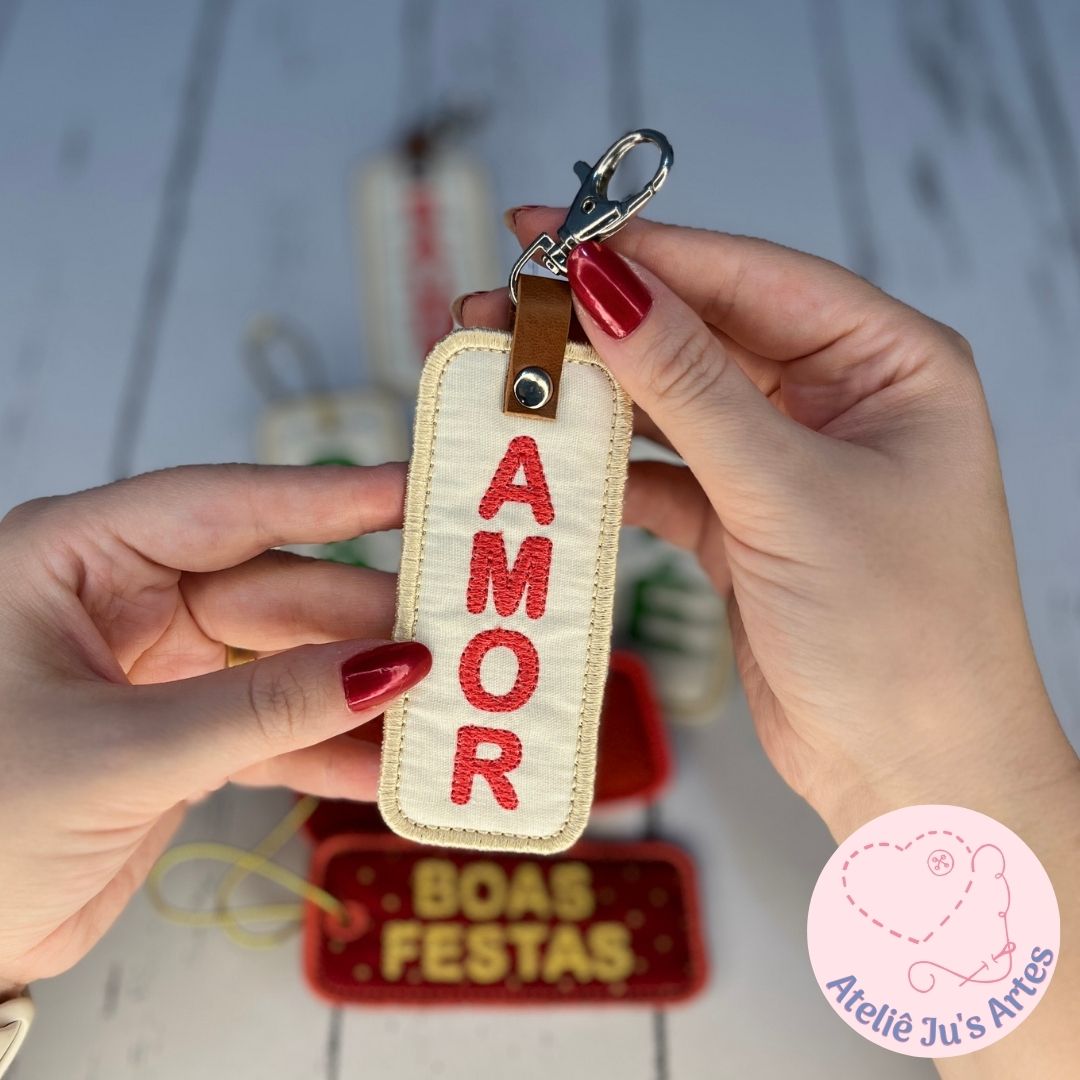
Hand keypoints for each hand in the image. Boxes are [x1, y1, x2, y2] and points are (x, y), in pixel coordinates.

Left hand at [0, 464, 431, 989]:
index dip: (329, 498)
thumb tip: (394, 666)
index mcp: (79, 559)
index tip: (416, 491)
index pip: (225, 507)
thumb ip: (265, 708)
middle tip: (459, 632)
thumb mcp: (123, 754)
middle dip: (366, 620)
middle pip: (277, 590)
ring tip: (444, 701)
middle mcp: (126, 600)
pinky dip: (328, 750)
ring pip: (286, 662)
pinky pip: (273, 727)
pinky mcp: (181, 735)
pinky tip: (390, 766)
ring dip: (360, 690)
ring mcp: (160, 668)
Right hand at [461, 209, 1078, 836]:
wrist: (917, 778)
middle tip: (507, 307)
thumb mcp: (790, 495)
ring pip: (673, 405)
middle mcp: (838, 403)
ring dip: (596, 396)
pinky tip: (553, 459)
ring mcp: (786, 466)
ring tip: (510, 375)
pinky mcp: (745, 525)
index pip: (752, 279)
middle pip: (702, 334)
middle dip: (604, 324)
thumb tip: (608, 288)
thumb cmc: (903, 636)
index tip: (551, 240)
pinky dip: (609, 470)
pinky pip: (664, 475)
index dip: (647, 255)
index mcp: (888, 364)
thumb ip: (692, 390)